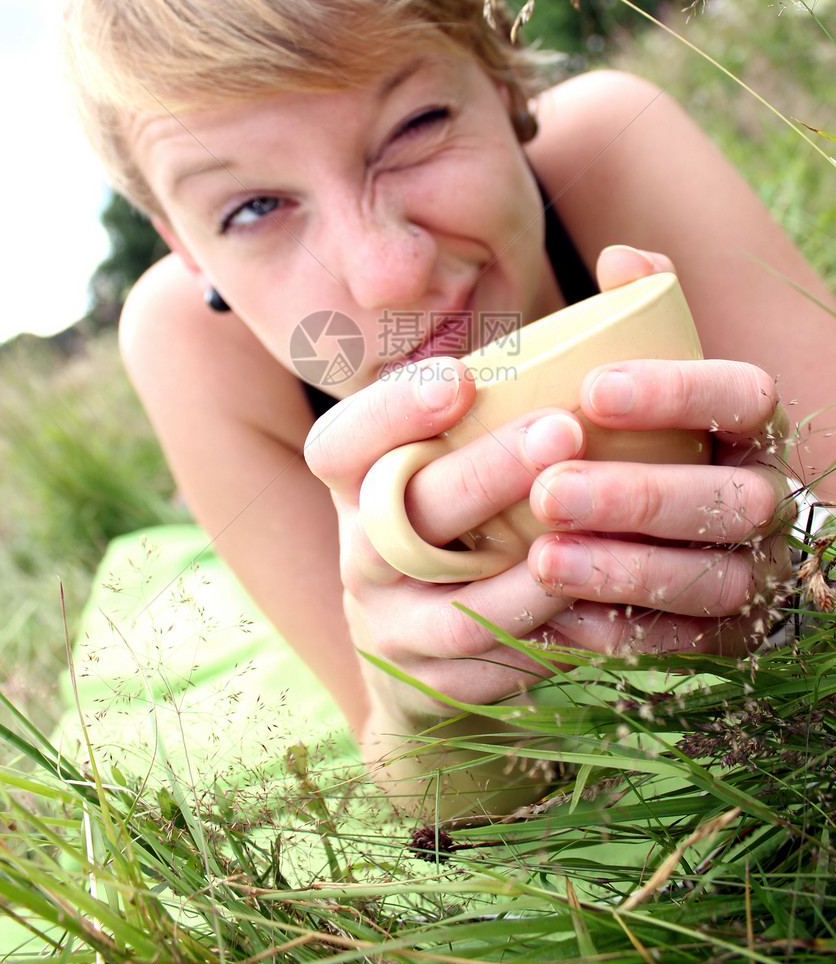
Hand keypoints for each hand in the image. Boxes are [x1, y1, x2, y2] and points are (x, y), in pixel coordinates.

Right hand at [305, 362, 589, 724]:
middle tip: (563, 428)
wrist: (423, 643)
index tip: (462, 379)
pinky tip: (606, 606)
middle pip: (404, 518)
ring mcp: (392, 625)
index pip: (341, 444)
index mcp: (356, 485)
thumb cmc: (463, 512)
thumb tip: (622, 279)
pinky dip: (553, 640)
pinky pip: (497, 671)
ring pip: (453, 610)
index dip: (392, 412)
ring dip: (526, 574)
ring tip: (592, 533)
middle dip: (485, 473)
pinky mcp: (432, 685)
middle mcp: (361, 554)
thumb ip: (504, 383)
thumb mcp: (451, 450)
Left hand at [528, 245, 794, 658]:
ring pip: (709, 579)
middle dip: (637, 495)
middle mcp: (764, 496)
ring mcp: (752, 571)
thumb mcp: (635, 373)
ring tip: (541, 558)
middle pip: (726, 500)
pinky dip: (617, 632)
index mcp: (749, 425)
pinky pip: (680, 644)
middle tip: (547, 488)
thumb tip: (621, 257)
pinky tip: (550, 617)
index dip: (678, 391)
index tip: (595, 388)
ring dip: (624, 569)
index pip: (742, 396)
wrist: (649, 530)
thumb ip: (635, 313)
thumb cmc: (633, 435)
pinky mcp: (722, 637)